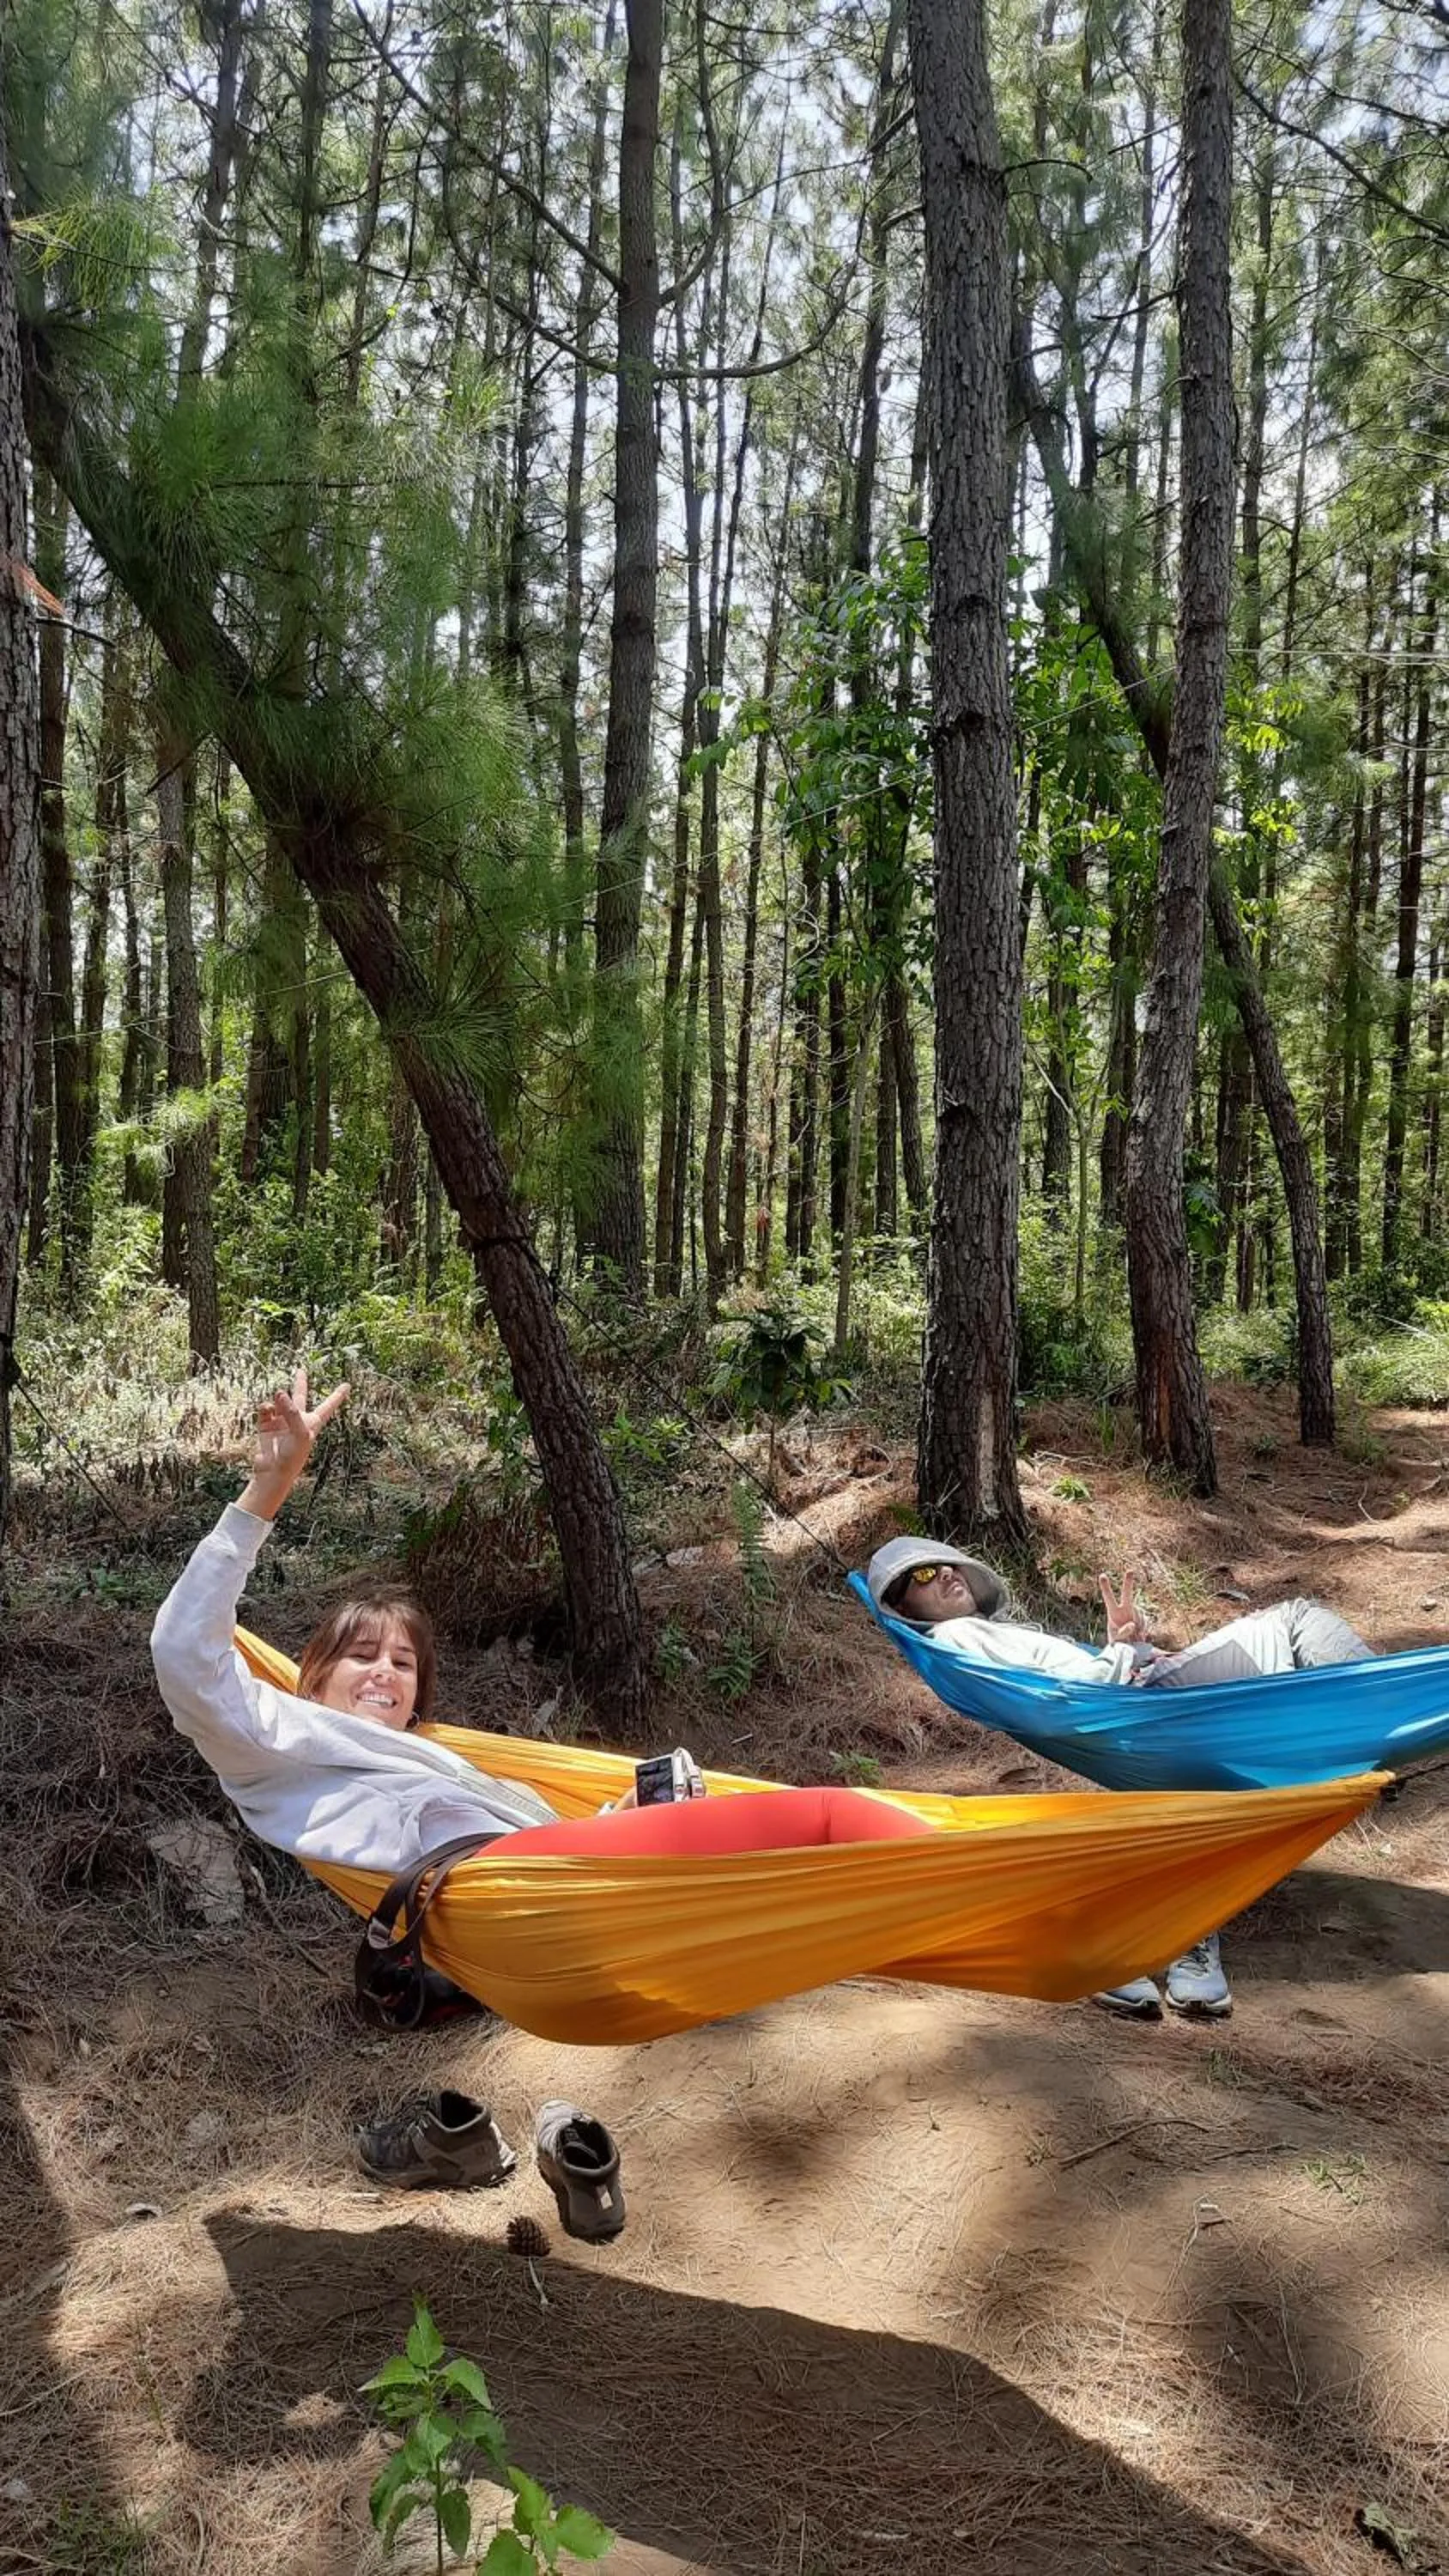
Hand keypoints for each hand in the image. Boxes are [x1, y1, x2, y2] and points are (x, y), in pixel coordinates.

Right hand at [239, 1369, 349, 1519]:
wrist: (273, 1472)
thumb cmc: (293, 1456)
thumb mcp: (300, 1433)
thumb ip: (291, 1411)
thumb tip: (279, 1392)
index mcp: (313, 1423)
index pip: (328, 1406)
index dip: (338, 1396)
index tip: (348, 1385)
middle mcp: (297, 1420)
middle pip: (300, 1397)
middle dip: (300, 1383)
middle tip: (301, 1370)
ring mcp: (280, 1422)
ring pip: (279, 1401)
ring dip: (278, 1399)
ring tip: (277, 1400)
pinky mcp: (265, 1426)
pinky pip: (265, 1409)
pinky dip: (265, 1407)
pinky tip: (266, 1410)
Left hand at [1099, 1571, 1149, 1645]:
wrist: (1128, 1647)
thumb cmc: (1118, 1642)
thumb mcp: (1117, 1640)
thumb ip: (1123, 1632)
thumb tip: (1132, 1624)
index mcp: (1113, 1612)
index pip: (1108, 1598)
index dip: (1106, 1587)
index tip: (1102, 1575)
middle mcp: (1124, 1609)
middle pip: (1127, 1594)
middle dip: (1128, 1583)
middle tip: (1130, 1571)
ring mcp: (1135, 1612)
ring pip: (1138, 1616)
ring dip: (1137, 1627)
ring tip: (1131, 1637)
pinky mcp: (1143, 1618)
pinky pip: (1144, 1622)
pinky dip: (1142, 1630)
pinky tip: (1138, 1635)